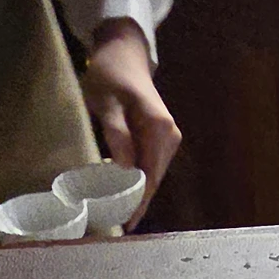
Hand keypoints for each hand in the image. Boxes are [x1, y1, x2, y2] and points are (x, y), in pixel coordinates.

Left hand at [82, 19, 181, 229]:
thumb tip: (126, 173)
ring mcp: (168, 139)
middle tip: (117, 227)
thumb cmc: (111, 74)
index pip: (149, 177)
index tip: (124, 225)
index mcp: (160, 130)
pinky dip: (138, 181)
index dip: (137, 203)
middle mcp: (171, 138)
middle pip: (154, 180)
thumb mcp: (107, 105)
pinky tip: (125, 193)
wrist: (123, 52)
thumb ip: (118, 138)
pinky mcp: (161, 139)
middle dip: (138, 204)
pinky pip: (150, 166)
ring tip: (120, 216)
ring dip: (138, 195)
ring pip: (153, 176)